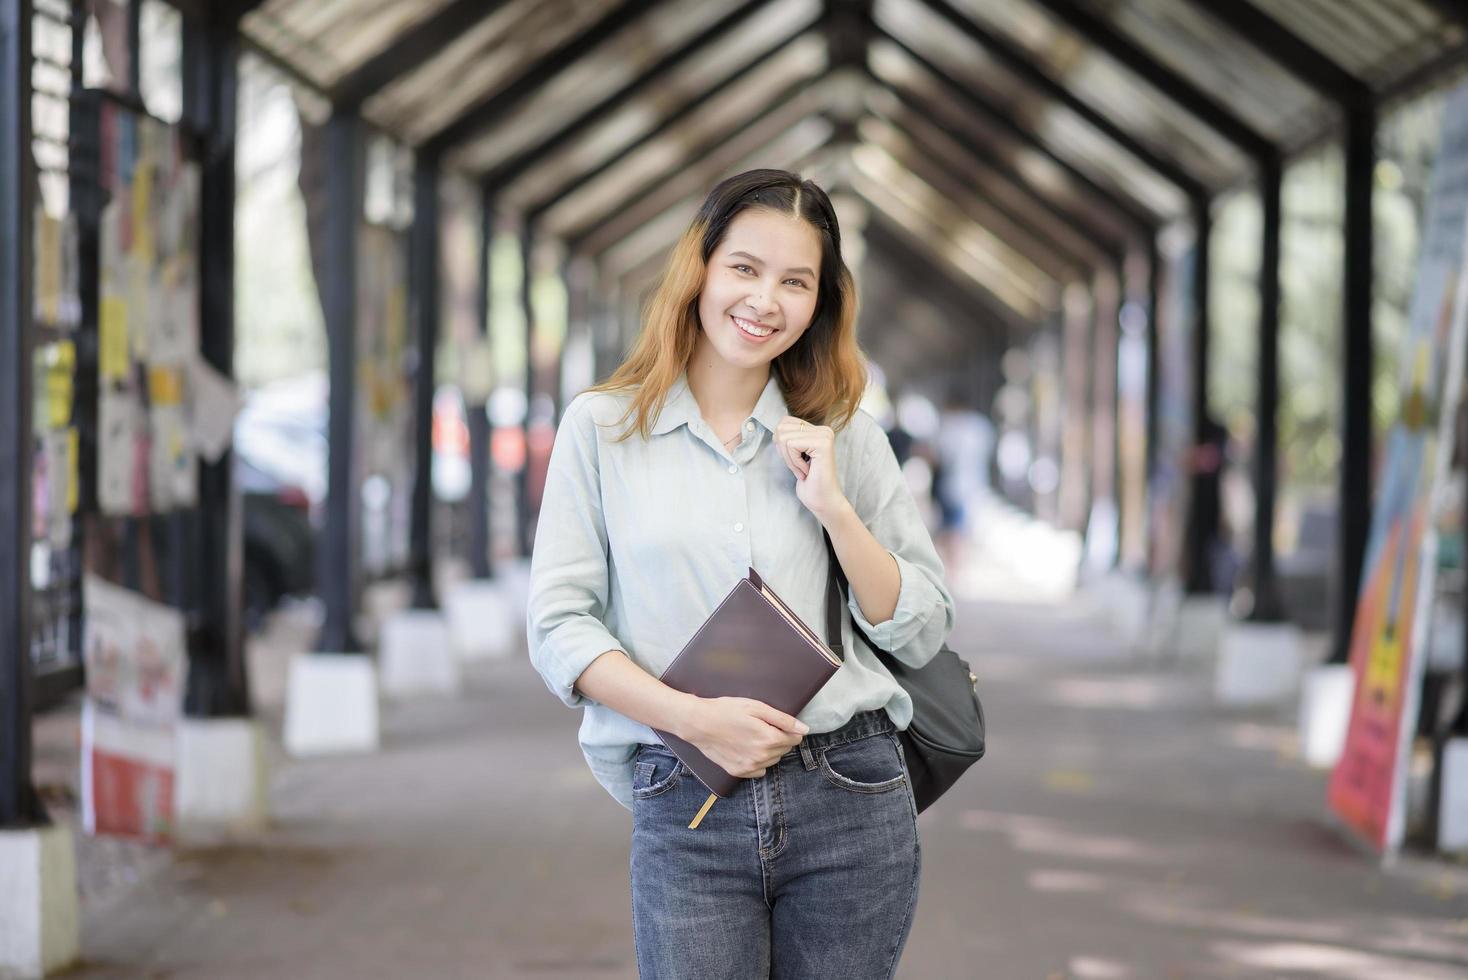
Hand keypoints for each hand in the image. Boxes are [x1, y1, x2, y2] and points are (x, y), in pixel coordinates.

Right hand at [681, 696, 808, 778]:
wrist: (698, 723)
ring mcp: (749, 767)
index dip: (789, 728)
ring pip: (773, 760)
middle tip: (763, 725)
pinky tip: (746, 747)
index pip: (795, 739)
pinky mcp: (739, 772)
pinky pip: (759, 770)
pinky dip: (758, 760)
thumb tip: (804, 729)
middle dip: (779, 737)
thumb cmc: (726, 711)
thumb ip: (783, 720)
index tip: (777, 722)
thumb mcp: (757, 708)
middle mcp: (761, 757)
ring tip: (753, 735)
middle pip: (785, 749)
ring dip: (769, 749)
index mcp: (769, 739)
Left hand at [773, 416, 849, 521]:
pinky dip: (794, 462)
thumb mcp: (795, 455)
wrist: (823, 501)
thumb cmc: (809, 483)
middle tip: (799, 466)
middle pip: (782, 427)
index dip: (782, 444)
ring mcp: (824, 435)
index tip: (796, 460)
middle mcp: (824, 429)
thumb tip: (776, 428)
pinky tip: (806, 471)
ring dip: (789, 459)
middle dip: (784, 451)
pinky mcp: (822, 443)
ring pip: (785, 437)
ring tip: (803, 470)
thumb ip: (789, 438)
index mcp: (818, 430)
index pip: (784, 422)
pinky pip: (791, 445)